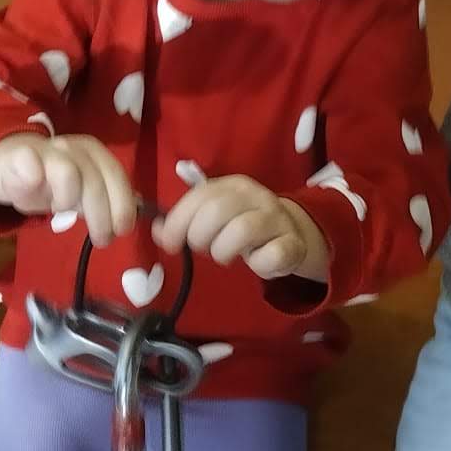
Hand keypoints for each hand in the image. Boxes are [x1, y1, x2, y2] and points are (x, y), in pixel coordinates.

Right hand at [0, 132, 137, 245]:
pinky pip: (30, 167)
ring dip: (65, 202)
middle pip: (95, 182)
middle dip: (101, 216)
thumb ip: (106, 196)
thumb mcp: (82, 189)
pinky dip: (34, 182)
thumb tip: (134, 211)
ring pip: (67, 175)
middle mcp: (72, 147)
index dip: (122, 204)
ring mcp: (46, 149)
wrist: (7, 162)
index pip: (115, 175)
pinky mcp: (19, 156)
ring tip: (58, 209)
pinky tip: (33, 193)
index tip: (122, 230)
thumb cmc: (50, 180)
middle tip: (101, 239)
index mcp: (93, 152)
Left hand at [153, 174, 330, 281]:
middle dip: (199, 237)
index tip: (170, 243)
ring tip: (224, 255)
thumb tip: (157, 230)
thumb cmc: (242, 225)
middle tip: (202, 248)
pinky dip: (259, 264)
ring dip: (224, 251)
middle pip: (216, 211)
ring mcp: (277, 218)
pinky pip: (272, 255)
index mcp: (233, 185)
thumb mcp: (212, 218)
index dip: (178, 221)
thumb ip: (184, 221)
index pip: (199, 197)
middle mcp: (256, 196)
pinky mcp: (293, 243)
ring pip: (242, 231)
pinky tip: (256, 263)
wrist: (291, 232)